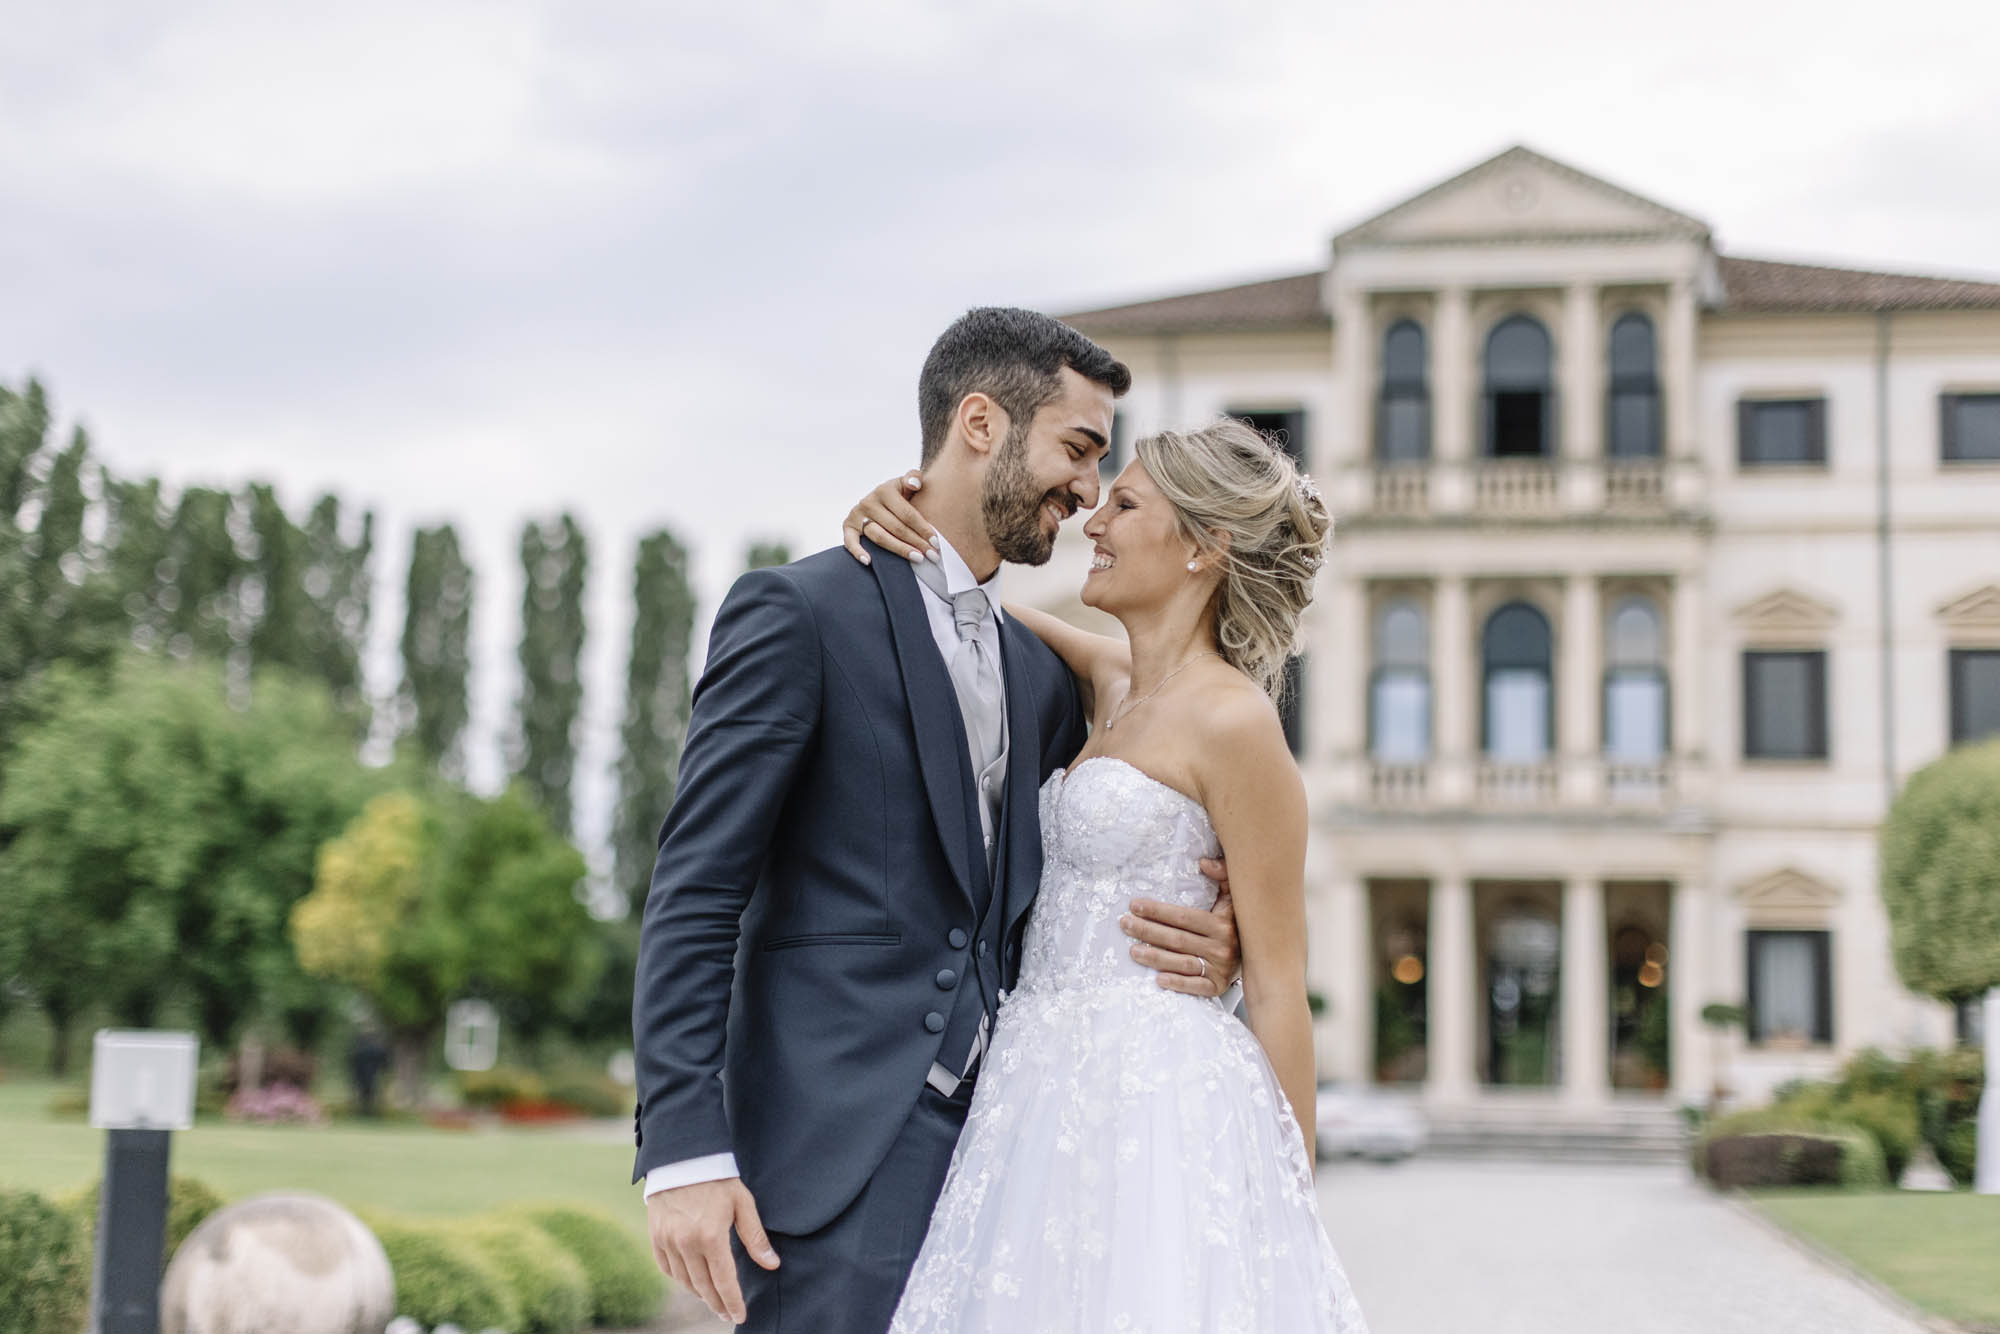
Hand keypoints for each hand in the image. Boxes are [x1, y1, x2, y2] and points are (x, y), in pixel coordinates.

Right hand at [646, 1177, 777, 1323]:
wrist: (682, 1157)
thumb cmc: (717, 1179)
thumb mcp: (743, 1203)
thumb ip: (755, 1237)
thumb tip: (772, 1264)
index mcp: (711, 1236)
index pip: (724, 1282)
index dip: (733, 1302)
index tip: (740, 1316)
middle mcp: (686, 1243)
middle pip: (704, 1287)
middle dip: (717, 1304)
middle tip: (727, 1314)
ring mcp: (668, 1241)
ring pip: (685, 1281)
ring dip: (700, 1294)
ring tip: (713, 1299)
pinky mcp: (656, 1237)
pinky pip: (667, 1268)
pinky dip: (680, 1279)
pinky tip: (691, 1282)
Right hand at [842, 472, 934, 565]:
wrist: (881, 498)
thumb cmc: (900, 494)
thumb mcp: (906, 483)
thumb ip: (914, 478)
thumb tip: (914, 484)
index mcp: (885, 490)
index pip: (907, 514)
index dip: (923, 529)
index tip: (936, 542)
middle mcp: (869, 502)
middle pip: (896, 528)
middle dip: (917, 543)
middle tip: (933, 555)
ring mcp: (857, 515)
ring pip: (880, 537)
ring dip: (899, 550)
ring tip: (918, 559)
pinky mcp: (848, 526)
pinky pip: (850, 541)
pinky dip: (857, 552)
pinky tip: (869, 562)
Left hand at [1122, 857, 1240, 996]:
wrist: (1258, 955)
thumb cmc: (1236, 922)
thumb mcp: (1233, 895)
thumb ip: (1222, 874)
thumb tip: (1203, 862)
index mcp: (1223, 923)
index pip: (1183, 917)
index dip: (1157, 911)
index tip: (1134, 905)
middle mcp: (1222, 946)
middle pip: (1177, 939)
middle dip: (1148, 931)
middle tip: (1125, 924)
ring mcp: (1220, 968)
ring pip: (1183, 963)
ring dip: (1155, 957)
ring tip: (1133, 950)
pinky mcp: (1218, 986)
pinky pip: (1196, 987)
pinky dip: (1178, 983)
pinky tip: (1158, 979)